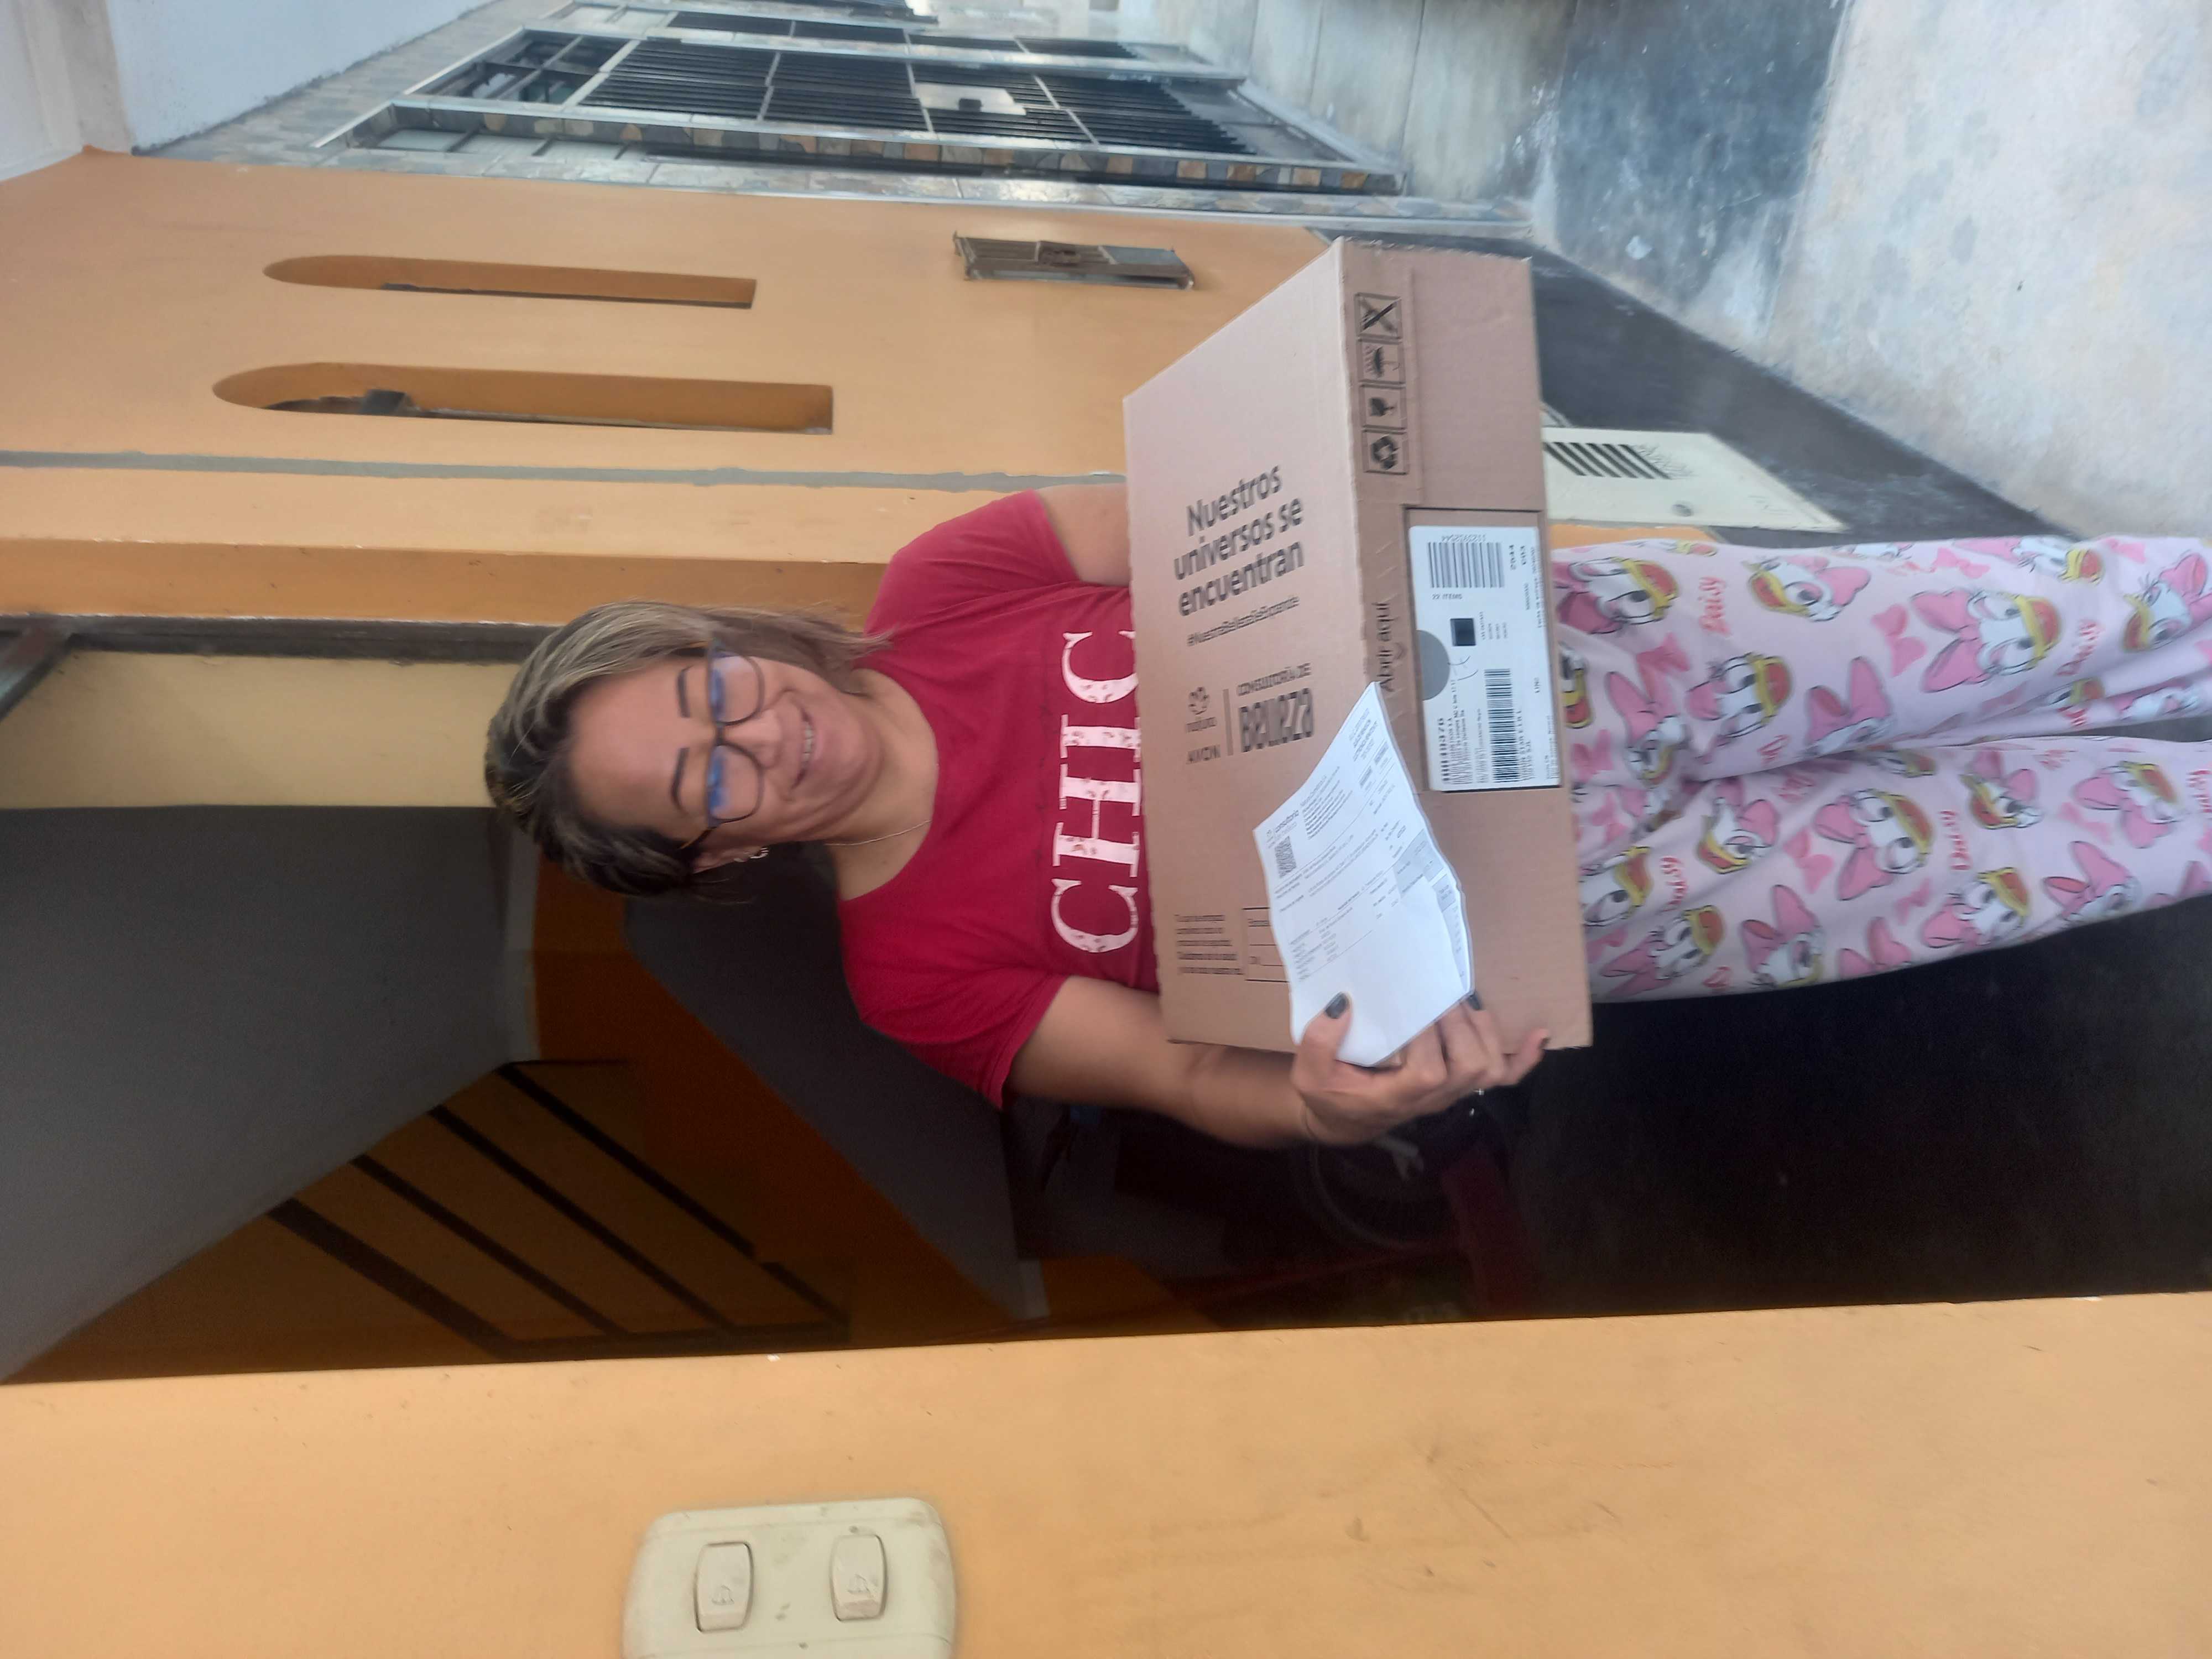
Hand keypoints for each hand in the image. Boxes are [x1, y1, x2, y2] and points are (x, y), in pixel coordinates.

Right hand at [1290, 994, 1547, 1145]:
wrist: (1344, 1119)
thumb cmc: (1328, 1095)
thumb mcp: (1308, 1074)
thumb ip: (1317, 1042)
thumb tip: (1342, 1004)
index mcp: (1396, 1097)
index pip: (1429, 1071)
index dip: (1430, 1037)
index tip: (1414, 1000)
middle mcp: (1433, 1098)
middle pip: (1470, 1065)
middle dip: (1460, 1022)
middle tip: (1438, 989)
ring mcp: (1451, 1093)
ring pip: (1489, 1068)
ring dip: (1483, 1028)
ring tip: (1463, 998)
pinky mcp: (1460, 1086)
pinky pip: (1504, 1078)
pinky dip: (1525, 1057)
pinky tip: (1539, 1033)